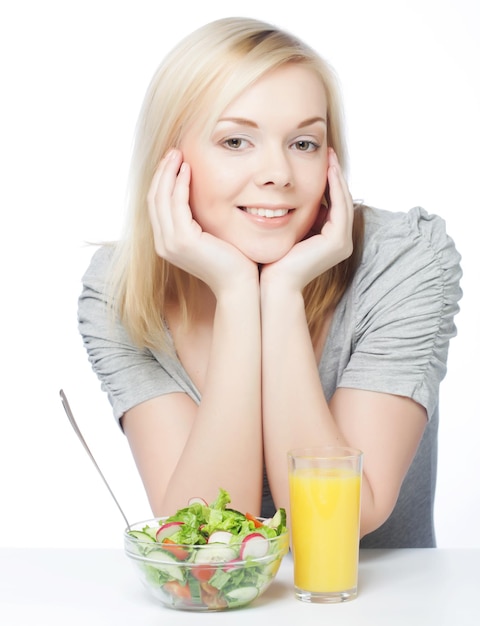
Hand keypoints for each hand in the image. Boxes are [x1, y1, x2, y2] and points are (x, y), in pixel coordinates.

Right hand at [148, 149, 257, 294]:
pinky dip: (179, 184)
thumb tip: (200, 199)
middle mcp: (163, 243)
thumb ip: (199, 220)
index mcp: (167, 242)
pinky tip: (188, 169)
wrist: (239, 283)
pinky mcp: (183, 241)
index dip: (162, 180)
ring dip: (168, 173)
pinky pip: (176, 204)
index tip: (172, 161)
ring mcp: (170, 243)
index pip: (157, 205)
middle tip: (173, 151)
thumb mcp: (210, 236)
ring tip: (178, 154)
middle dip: (162, 172)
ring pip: (161, 198)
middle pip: (154, 198)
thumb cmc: (232, 261)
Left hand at [260, 149, 353, 290]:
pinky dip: (335, 187)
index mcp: (329, 241)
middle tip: (328, 151)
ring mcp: (342, 243)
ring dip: (337, 177)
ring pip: (343, 201)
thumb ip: (292, 216)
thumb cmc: (272, 261)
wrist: (272, 284)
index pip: (333, 204)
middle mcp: (340, 242)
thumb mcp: (284, 231)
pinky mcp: (338, 241)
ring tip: (329, 156)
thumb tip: (282, 196)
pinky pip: (340, 206)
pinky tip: (327, 170)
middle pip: (341, 200)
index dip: (328, 181)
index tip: (320, 160)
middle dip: (335, 175)